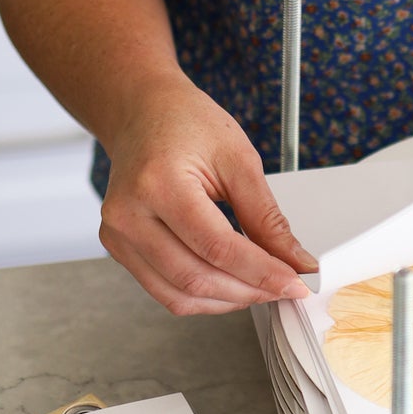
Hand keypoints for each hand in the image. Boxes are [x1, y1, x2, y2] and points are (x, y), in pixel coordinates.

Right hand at [99, 77, 316, 314]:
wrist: (142, 113)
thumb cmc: (185, 123)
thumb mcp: (238, 159)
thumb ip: (266, 216)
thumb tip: (295, 260)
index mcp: (158, 184)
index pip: (216, 248)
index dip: (261, 272)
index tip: (294, 282)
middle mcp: (128, 215)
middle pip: (196, 277)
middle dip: (249, 290)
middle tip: (285, 286)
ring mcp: (118, 235)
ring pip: (178, 295)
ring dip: (227, 301)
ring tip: (262, 288)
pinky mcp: (119, 248)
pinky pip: (164, 291)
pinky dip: (202, 297)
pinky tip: (231, 285)